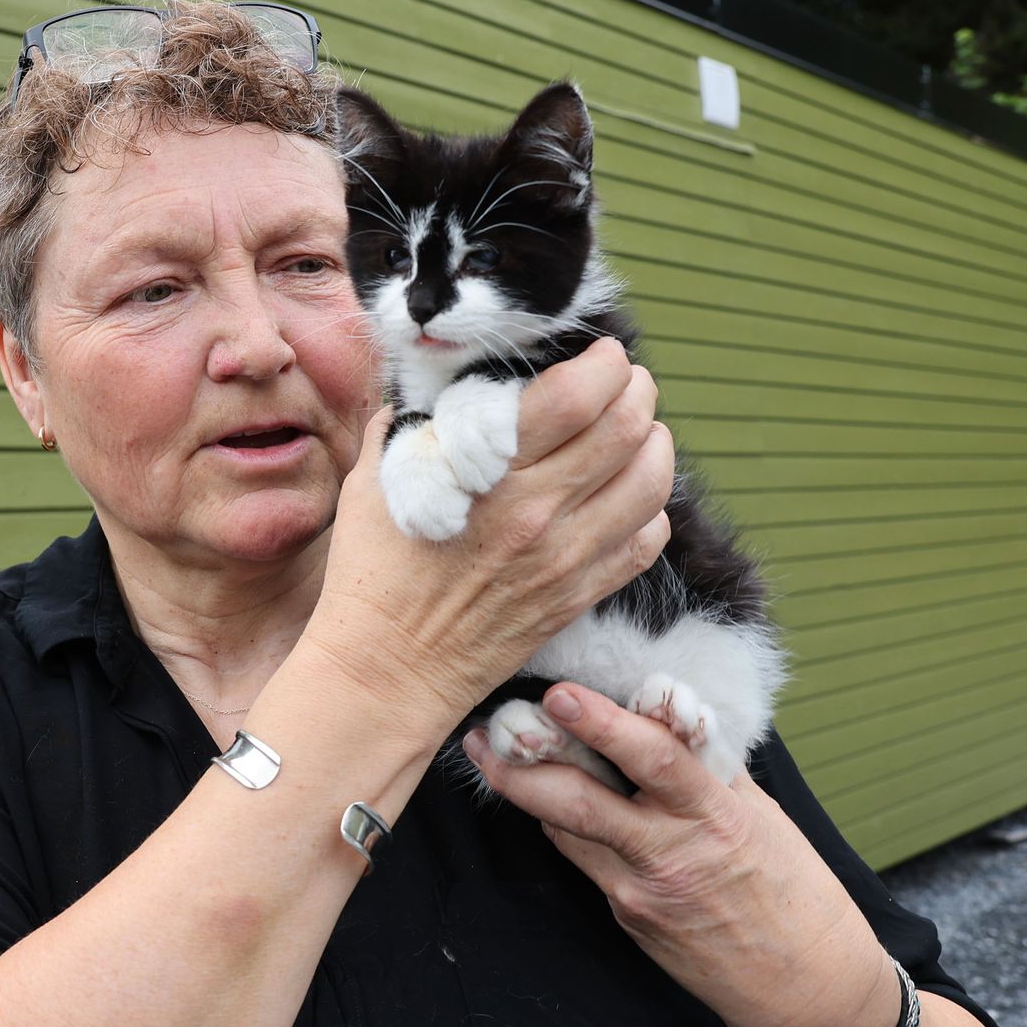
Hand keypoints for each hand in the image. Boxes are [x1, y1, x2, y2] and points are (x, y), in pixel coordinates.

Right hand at [307, 338, 674, 718]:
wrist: (387, 669)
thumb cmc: (373, 572)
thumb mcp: (376, 479)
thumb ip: (409, 421)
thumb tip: (433, 387)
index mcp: (489, 471)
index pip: (580, 395)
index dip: (605, 364)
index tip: (601, 356)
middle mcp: (540, 512)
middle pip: (629, 427)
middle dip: (638, 392)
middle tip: (626, 384)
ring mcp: (567, 558)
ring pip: (653, 481)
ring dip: (654, 443)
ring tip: (637, 432)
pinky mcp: (580, 595)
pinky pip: (647, 540)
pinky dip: (649, 508)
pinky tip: (624, 497)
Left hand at [462, 682, 897, 1026]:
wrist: (805, 987)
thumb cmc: (793, 889)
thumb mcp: (761, 814)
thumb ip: (709, 764)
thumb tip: (666, 710)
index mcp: (715, 815)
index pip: (655, 758)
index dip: (604, 724)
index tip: (563, 694)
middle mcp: (671, 852)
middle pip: (585, 800)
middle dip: (532, 761)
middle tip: (492, 726)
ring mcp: (641, 890)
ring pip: (566, 829)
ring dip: (523, 788)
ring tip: (487, 749)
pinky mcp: (626, 916)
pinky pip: (582, 858)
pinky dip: (559, 823)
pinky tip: (538, 796)